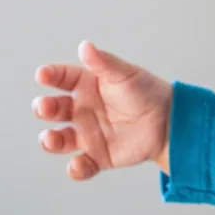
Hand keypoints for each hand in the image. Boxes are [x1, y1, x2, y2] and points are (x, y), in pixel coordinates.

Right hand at [32, 41, 173, 178]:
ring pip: (59, 140)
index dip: (50, 76)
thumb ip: (105, 63)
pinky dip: (76, 169)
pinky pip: (81, 166)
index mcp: (87, 85)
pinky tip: (78, 164)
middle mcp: (82, 110)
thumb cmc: (148, 92)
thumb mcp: (126, 75)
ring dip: (50, 141)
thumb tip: (84, 46)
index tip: (42, 75)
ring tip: (50, 138)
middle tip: (45, 107)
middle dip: (44, 108)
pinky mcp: (98, 156)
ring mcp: (88, 134)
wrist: (172, 121)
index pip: (62, 78)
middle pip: (54, 109)